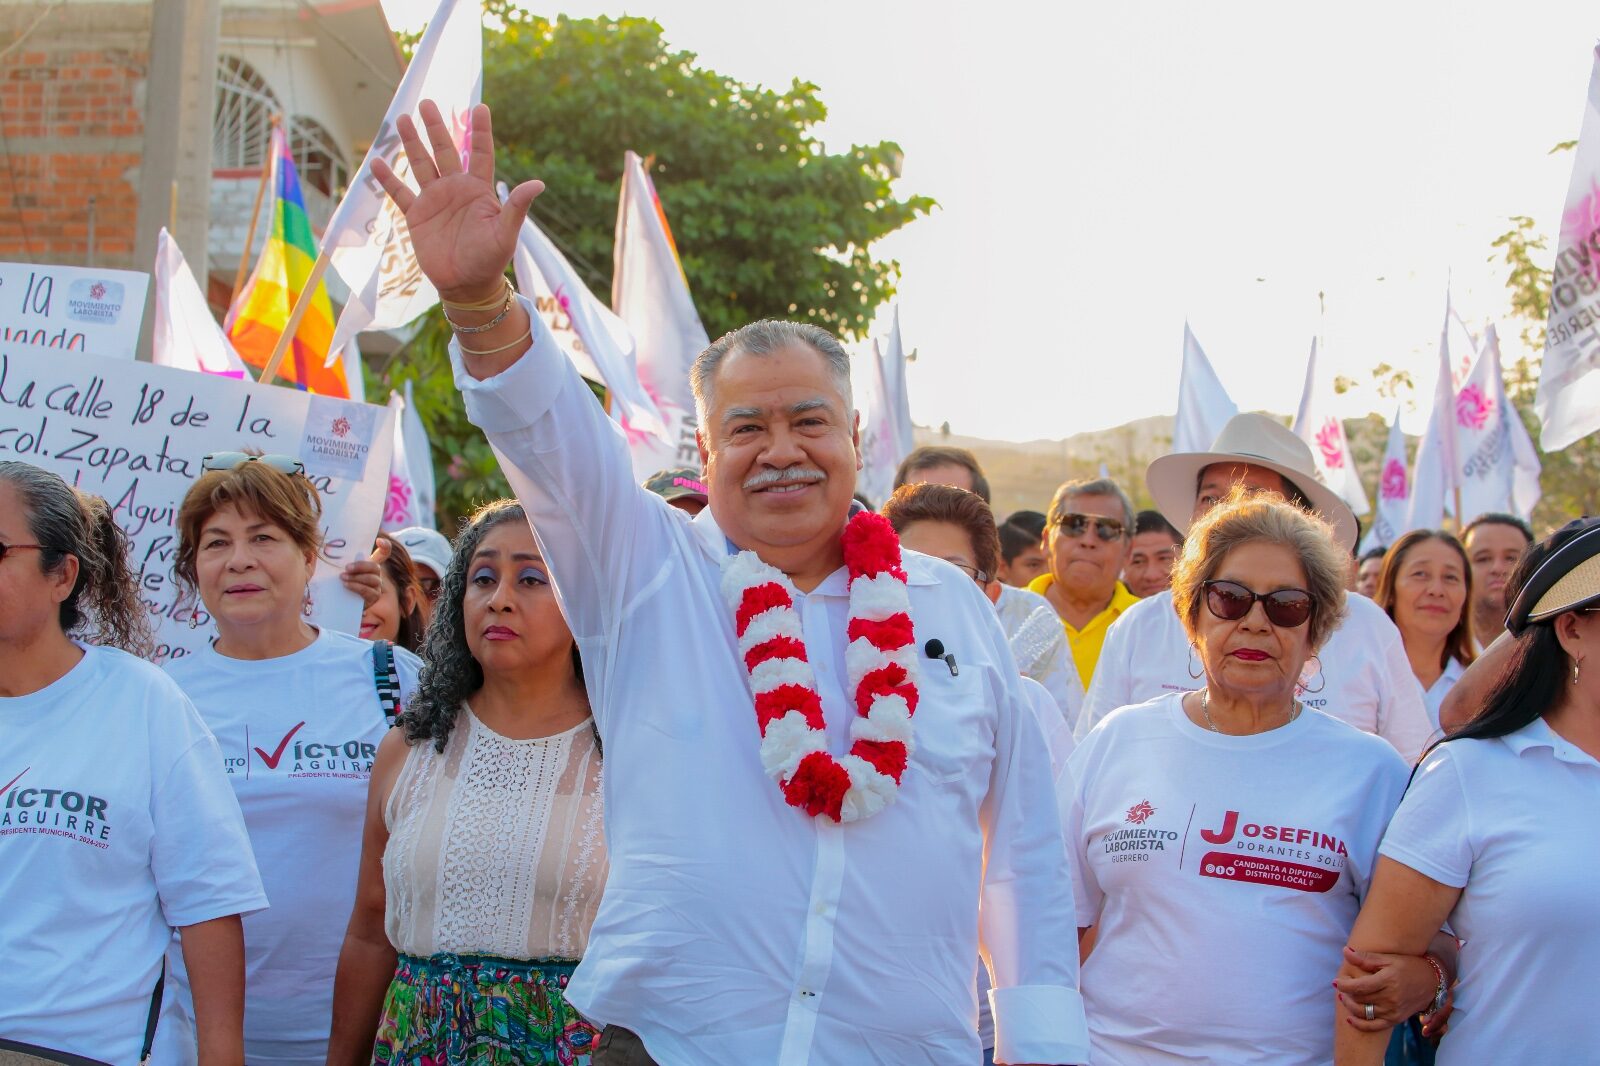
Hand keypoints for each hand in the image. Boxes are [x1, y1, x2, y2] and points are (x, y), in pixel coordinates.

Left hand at [341, 537, 390, 608]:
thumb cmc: (338, 583)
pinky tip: (346, 585)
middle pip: (375, 567)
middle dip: (361, 566)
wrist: (338, 603)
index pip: (383, 554)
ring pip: (373, 579)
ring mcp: (376, 587)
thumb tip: (324, 552)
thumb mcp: (338, 570)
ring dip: (356, 577)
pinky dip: (356, 587)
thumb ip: (337, 562)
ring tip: (342, 577)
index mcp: (369, 565)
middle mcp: (376, 575)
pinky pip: (368, 591)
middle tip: (347, 567)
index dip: (385, 546)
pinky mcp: (373, 599)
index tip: (378, 540)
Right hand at [370, 100, 543, 303]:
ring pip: (421, 164)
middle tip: (427, 103)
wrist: (466, 285)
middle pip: (445, 151)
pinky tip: (376, 162)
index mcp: (479, 190)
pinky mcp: (417, 215)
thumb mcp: (506, 232)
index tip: (480, 107)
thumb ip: (517, 206)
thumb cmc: (490, 259)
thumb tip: (539, 183)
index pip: (481, 153)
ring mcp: (434, 200)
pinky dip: (388, 179)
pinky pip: (400, 193)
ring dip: (411, 143)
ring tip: (401, 118)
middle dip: (435, 127)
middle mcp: (456, 189)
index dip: (480, 131)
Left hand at [1334, 946, 1448, 1032]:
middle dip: (1346, 993)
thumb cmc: (1407, 966)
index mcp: (1388, 980)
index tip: (1336, 981)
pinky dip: (1360, 1024)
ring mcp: (1393, 1011)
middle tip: (1341, 987)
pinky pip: (1374, 1026)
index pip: (1359, 987)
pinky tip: (1350, 1018)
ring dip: (1350, 1006)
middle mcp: (1391, 998)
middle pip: (1360, 999)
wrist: (1432, 981)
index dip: (1344, 985)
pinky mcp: (1395, 1019)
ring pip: (1364, 1013)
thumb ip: (1365, 958)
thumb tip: (1345, 951)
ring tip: (1344, 998)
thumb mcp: (1388, 959)